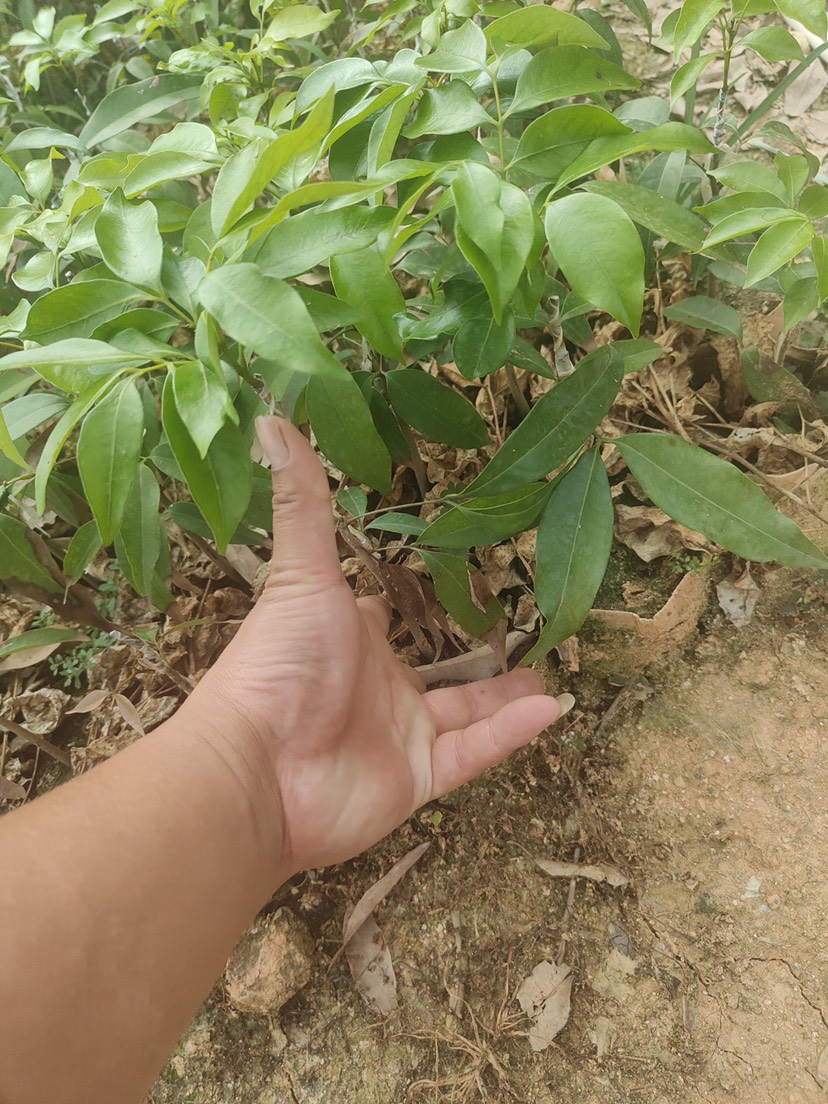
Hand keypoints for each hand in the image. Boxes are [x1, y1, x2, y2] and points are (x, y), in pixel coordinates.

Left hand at [188, 416, 564, 880]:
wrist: (255, 771)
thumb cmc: (276, 663)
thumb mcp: (301, 574)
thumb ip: (304, 502)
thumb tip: (273, 416)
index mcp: (353, 638)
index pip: (390, 618)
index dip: (416, 601)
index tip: (455, 578)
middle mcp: (377, 688)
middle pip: (441, 671)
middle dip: (483, 661)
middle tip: (526, 637)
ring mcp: (398, 737)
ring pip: (466, 715)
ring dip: (507, 697)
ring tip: (551, 676)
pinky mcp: (416, 780)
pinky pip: (473, 755)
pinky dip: (511, 735)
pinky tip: (554, 708)